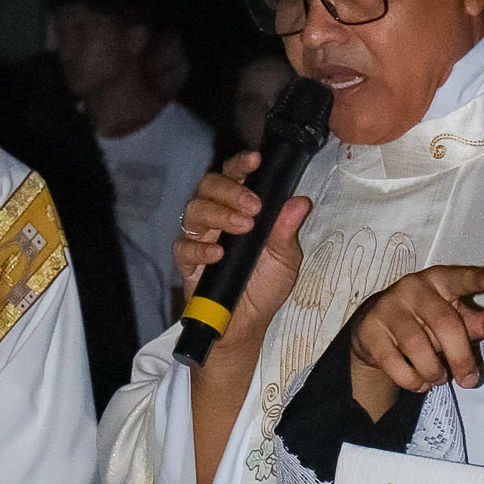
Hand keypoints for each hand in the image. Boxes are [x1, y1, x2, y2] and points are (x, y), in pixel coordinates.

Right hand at [174, 150, 310, 340]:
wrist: (247, 323)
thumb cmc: (265, 285)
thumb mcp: (285, 259)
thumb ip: (286, 231)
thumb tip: (299, 202)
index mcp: (240, 207)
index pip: (235, 176)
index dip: (241, 164)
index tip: (255, 160)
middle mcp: (217, 216)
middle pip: (209, 185)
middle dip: (230, 191)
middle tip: (252, 207)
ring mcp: (200, 237)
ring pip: (194, 210)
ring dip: (218, 214)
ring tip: (241, 228)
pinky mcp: (187, 262)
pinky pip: (183, 246)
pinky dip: (200, 248)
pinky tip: (217, 254)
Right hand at [348, 265, 483, 418]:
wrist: (376, 331)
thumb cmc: (427, 322)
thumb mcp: (459, 320)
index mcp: (439, 280)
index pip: (460, 278)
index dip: (478, 278)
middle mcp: (413, 288)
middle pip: (444, 323)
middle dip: (460, 357)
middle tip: (470, 380)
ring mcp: (389, 309)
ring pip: (417, 346)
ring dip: (434, 371)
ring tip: (440, 378)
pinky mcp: (370, 332)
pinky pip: (395, 363)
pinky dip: (412, 380)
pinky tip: (420, 382)